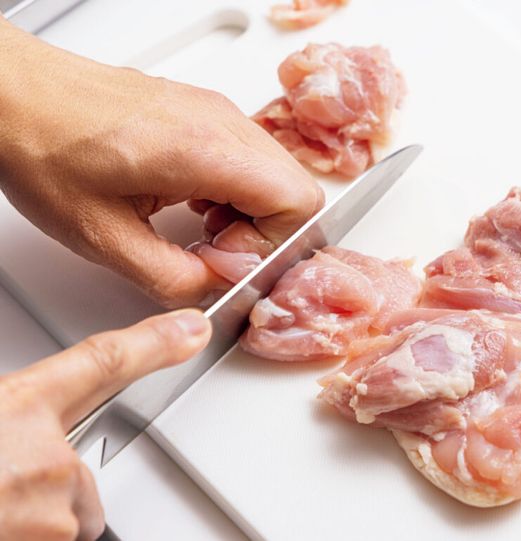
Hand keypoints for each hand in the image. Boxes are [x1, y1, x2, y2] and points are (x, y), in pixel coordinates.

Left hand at [0, 18, 322, 306]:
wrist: (15, 95)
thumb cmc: (44, 147)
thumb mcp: (104, 237)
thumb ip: (173, 277)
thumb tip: (213, 288)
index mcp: (207, 150)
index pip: (300, 204)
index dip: (273, 248)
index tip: (225, 262)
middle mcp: (222, 122)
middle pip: (297, 189)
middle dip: (267, 235)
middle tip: (217, 252)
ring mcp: (216, 112)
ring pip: (277, 175)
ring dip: (252, 215)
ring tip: (204, 232)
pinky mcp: (203, 113)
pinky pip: (250, 159)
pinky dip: (236, 194)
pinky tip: (197, 207)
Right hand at [0, 310, 210, 540]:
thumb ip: (9, 413)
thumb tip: (18, 420)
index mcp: (16, 409)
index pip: (104, 360)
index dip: (153, 342)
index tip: (194, 328)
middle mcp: (46, 461)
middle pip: (80, 479)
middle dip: (46, 489)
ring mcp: (49, 516)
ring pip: (63, 525)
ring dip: (29, 524)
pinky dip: (28, 536)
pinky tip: (0, 523)